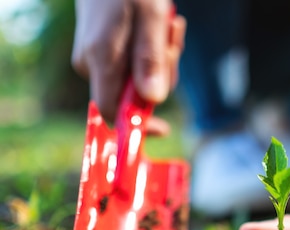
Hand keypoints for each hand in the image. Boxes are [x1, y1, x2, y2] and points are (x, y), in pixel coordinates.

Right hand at [71, 0, 185, 133]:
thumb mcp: (150, 19)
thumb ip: (150, 59)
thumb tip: (153, 100)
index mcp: (100, 60)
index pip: (111, 113)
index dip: (136, 125)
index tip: (163, 127)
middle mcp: (92, 64)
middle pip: (133, 95)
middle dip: (162, 75)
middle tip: (173, 41)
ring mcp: (97, 57)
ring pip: (140, 78)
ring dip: (164, 58)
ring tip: (170, 26)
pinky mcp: (106, 50)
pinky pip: (136, 64)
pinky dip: (155, 51)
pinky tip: (163, 27)